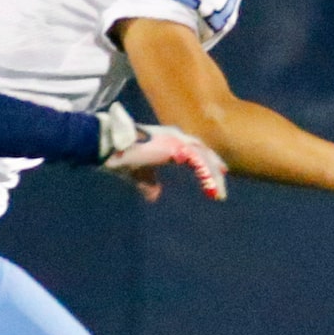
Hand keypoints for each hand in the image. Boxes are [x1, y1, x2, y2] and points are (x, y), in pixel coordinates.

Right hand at [98, 111, 227, 202]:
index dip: (206, 161)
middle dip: (214, 168)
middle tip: (223, 182)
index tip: (219, 172)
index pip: (194, 150)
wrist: (110, 146)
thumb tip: (154, 197)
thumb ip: (148, 183)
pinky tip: (211, 187)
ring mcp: (176, 140)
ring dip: (213, 175)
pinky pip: (197, 161)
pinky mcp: (174, 146)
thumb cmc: (121, 156)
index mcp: (169, 141)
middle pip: (203, 152)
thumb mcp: (139, 173)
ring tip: (220, 193)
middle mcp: (175, 137)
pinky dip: (206, 174)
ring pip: (203, 157)